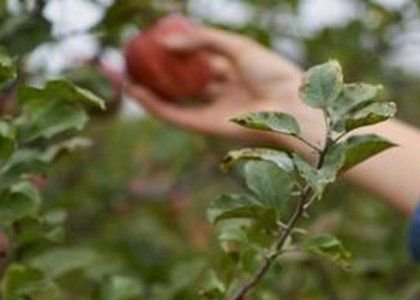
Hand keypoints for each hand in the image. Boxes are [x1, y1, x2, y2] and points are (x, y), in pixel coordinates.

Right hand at [126, 24, 323, 148]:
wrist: (291, 106)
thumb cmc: (273, 73)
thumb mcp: (237, 46)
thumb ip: (203, 41)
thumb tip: (166, 41)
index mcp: (234, 72)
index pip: (197, 60)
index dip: (172, 50)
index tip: (149, 38)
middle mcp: (222, 92)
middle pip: (180, 81)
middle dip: (152, 70)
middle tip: (126, 55)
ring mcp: (214, 110)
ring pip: (172, 99)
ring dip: (142, 87)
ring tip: (115, 71)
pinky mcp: (209, 128)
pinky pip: (175, 115)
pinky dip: (153, 104)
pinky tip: (132, 89)